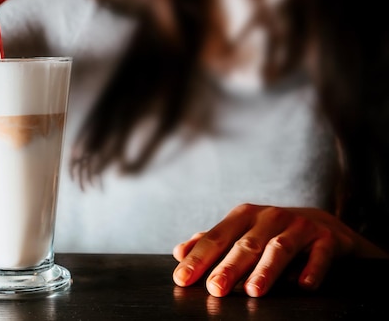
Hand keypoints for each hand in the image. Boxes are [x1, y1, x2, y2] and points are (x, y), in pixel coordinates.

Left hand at [172, 203, 387, 296]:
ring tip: (253, 291)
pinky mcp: (327, 239)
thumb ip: (212, 242)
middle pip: (246, 244)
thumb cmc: (271, 232)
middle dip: (228, 267)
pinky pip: (320, 254)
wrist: (323, 225)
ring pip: (279, 248)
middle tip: (214, 288)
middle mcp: (269, 217)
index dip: (198, 258)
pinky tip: (304, 285)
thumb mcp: (241, 232)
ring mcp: (299, 226)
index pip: (216, 238)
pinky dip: (312, 269)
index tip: (182, 278)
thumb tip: (179, 252)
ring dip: (266, 270)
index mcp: (243, 216)